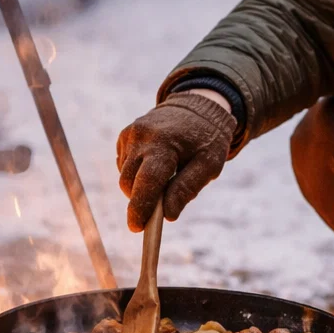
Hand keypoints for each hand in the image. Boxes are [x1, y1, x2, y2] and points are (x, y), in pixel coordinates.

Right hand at [117, 92, 235, 231]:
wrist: (197, 105)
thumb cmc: (207, 138)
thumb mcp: (209, 164)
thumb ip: (187, 189)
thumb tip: (167, 216)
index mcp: (165, 143)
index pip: (147, 181)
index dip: (140, 207)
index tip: (137, 227)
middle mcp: (142, 137)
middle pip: (130, 182)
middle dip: (140, 201)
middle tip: (156, 213)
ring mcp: (131, 134)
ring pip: (125, 176)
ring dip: (140, 186)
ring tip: (165, 177)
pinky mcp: (125, 135)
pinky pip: (124, 164)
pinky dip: (136, 172)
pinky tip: (155, 164)